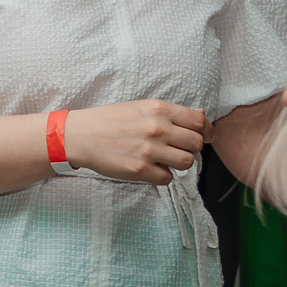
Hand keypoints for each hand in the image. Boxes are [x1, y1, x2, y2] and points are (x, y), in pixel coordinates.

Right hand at [61, 100, 205, 183]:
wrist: (79, 135)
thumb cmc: (109, 120)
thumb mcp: (140, 107)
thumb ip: (170, 113)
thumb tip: (202, 116)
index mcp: (159, 109)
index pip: (199, 121)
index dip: (207, 131)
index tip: (205, 137)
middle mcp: (157, 128)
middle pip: (196, 144)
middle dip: (191, 148)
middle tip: (178, 149)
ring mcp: (148, 150)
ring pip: (186, 162)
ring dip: (178, 163)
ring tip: (163, 159)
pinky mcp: (139, 170)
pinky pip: (167, 178)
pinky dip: (162, 175)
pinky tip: (149, 168)